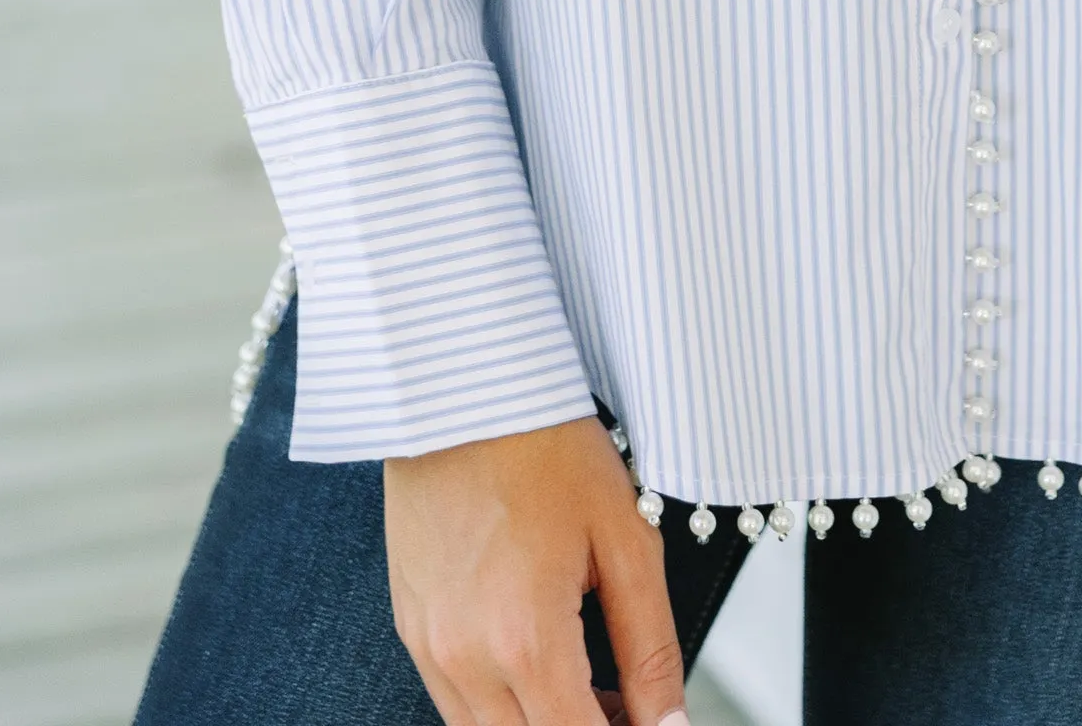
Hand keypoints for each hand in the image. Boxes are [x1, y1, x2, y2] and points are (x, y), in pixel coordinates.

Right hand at [385, 415, 686, 725]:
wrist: (461, 388)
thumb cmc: (541, 444)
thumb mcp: (624, 538)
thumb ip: (651, 646)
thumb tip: (669, 721)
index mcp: (524, 640)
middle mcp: (465, 659)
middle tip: (631, 709)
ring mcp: (429, 648)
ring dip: (544, 724)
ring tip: (594, 688)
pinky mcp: (411, 628)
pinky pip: (456, 703)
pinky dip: (503, 705)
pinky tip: (544, 665)